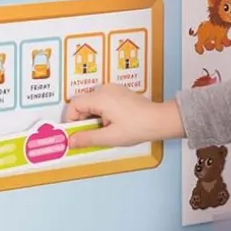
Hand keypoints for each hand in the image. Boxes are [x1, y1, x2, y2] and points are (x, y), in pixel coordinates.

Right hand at [63, 86, 183, 149]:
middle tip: (91, 135)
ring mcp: (113, 90)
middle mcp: (105, 89)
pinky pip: (102, 101)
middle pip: (82, 103)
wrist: (160, 120)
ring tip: (105, 130)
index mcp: (100, 98)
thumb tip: (70, 140)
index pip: (74, 105)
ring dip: (93, 118)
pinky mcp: (119, 93)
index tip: (75, 134)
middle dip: (83, 120)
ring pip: (92, 103)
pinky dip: (101, 113)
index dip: (70, 120)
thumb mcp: (110, 137)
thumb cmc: (138, 127)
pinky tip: (112, 124)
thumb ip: (87, 138)